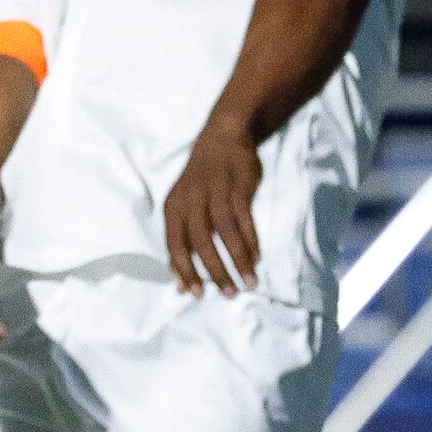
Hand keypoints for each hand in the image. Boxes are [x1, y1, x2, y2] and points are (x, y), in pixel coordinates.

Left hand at [163, 117, 260, 294]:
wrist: (224, 136)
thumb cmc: (202, 179)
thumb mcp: (184, 206)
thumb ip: (183, 242)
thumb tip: (180, 285)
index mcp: (174, 206)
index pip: (175, 246)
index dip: (184, 272)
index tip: (196, 296)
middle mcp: (191, 199)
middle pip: (202, 243)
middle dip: (216, 272)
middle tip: (229, 294)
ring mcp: (216, 191)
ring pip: (226, 234)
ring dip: (239, 261)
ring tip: (250, 281)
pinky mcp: (239, 186)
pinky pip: (245, 220)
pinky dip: (251, 241)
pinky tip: (257, 258)